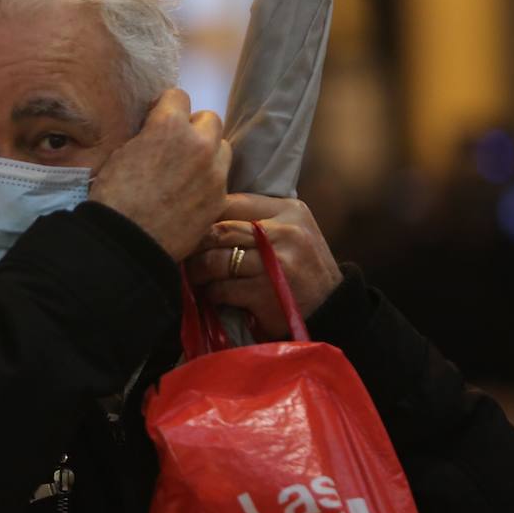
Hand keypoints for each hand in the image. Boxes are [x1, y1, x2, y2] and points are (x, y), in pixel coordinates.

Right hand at [90, 89, 230, 261]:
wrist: (127, 242)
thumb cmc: (113, 196)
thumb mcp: (121, 153)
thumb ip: (147, 136)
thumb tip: (155, 131)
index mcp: (169, 126)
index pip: (178, 96)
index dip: (165, 107)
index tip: (157, 120)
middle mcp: (199, 143)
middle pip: (210, 118)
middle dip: (193, 127)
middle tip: (177, 145)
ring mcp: (215, 173)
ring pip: (222, 147)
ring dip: (208, 152)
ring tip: (189, 169)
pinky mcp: (220, 199)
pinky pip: (221, 179)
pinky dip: (209, 181)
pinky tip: (191, 195)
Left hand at [186, 194, 343, 337]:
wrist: (332, 311)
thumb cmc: (304, 269)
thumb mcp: (293, 233)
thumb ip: (259, 219)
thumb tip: (206, 210)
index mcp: (289, 210)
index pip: (234, 201)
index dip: (206, 214)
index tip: (190, 225)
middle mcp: (284, 233)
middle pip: (220, 229)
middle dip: (194, 243)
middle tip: (180, 250)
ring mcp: (275, 264)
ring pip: (216, 260)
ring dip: (197, 271)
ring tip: (193, 274)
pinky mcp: (265, 293)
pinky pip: (222, 289)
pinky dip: (210, 293)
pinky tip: (210, 295)